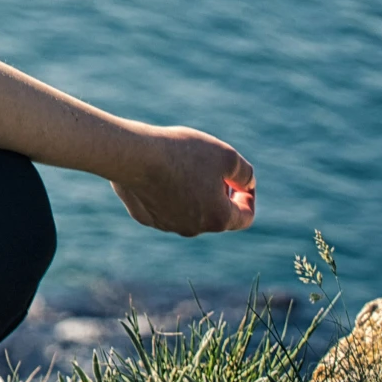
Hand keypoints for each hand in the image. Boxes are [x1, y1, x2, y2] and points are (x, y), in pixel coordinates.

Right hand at [110, 125, 255, 235]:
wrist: (132, 154)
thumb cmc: (182, 153)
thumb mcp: (226, 155)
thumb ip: (244, 173)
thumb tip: (246, 183)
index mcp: (218, 218)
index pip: (245, 216)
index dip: (248, 197)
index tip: (241, 181)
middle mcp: (194, 228)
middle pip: (215, 215)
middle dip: (219, 194)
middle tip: (212, 170)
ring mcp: (166, 225)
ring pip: (188, 212)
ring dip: (193, 195)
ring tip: (184, 167)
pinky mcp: (144, 217)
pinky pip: (163, 208)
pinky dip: (167, 194)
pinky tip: (159, 172)